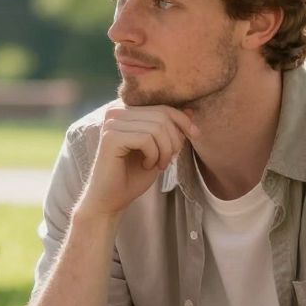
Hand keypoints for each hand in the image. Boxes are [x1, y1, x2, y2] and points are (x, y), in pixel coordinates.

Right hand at [77, 106, 199, 219]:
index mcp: (126, 110)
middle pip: (162, 116)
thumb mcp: (159, 149)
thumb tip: (189, 110)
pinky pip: (146, 139)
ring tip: (159, 165)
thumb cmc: (133, 174)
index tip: (195, 136)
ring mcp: (112, 123)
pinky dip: (153, 155)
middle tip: (170, 160)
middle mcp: (116, 111)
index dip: (183, 121)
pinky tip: (146, 165)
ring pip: (157, 128)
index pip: (163, 107)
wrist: (111, 199)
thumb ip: (170, 129)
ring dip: (165, 151)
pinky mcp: (110, 137)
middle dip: (174, 140)